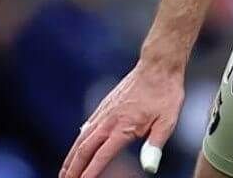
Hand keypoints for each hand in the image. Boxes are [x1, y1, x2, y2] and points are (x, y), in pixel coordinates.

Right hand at [60, 62, 183, 177]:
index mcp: (124, 127)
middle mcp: (109, 120)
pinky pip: (86, 127)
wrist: (158, 65)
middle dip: (73, 169)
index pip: (102, 156)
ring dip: (71, 157)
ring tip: (64, 172)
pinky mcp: (105, 105)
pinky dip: (77, 142)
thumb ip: (155, 145)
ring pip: (81, 139)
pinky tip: (76, 148)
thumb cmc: (166, 93)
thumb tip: (150, 168)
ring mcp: (104, 112)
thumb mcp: (168, 120)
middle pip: (84, 149)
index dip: (90, 172)